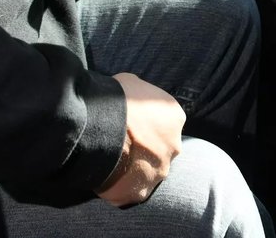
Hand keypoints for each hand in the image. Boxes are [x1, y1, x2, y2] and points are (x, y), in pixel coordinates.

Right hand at [96, 72, 185, 206]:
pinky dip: (121, 186)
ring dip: (134, 168)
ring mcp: (160, 171)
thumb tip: (133, 100)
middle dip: (145, 147)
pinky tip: (107, 177)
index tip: (132, 124)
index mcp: (175, 117)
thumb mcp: (131, 83)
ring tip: (112, 161)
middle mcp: (174, 145)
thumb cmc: (116, 98)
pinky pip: (131, 190)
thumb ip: (140, 95)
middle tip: (122, 143)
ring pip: (148, 171)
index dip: (148, 123)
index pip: (166, 122)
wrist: (100, 125)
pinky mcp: (141, 191)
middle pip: (160, 148)